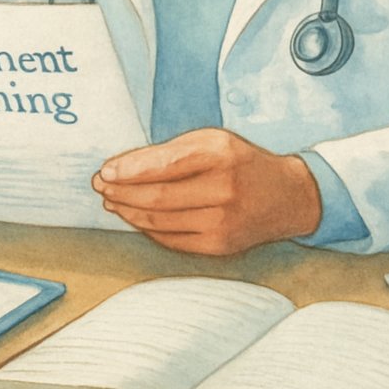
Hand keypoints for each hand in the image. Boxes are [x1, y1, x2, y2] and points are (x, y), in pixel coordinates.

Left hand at [92, 128, 321, 254]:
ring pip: (159, 221)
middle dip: (121, 192)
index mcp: (221, 154)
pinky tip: (135, 216)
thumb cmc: (240, 163)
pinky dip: (147, 228)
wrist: (287, 196)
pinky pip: (170, 239)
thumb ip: (169, 152)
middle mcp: (224, 189)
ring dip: (128, 211)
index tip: (106, 171)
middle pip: (156, 197)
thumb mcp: (212, 141)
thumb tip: (120, 169)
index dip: (128, 170)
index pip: (164, 164)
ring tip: (112, 200)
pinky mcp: (219, 247)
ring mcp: (223, 223)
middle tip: (101, 186)